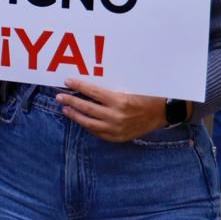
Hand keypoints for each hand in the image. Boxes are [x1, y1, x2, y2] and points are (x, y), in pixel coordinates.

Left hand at [55, 77, 169, 142]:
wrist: (160, 114)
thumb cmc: (144, 97)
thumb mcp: (128, 89)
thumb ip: (109, 90)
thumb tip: (87, 85)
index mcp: (119, 101)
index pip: (92, 92)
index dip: (78, 86)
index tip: (67, 81)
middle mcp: (116, 116)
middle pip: (87, 108)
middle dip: (71, 101)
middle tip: (60, 97)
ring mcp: (115, 129)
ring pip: (88, 122)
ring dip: (75, 115)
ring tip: (65, 109)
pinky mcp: (116, 137)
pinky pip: (97, 132)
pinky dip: (87, 125)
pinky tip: (80, 120)